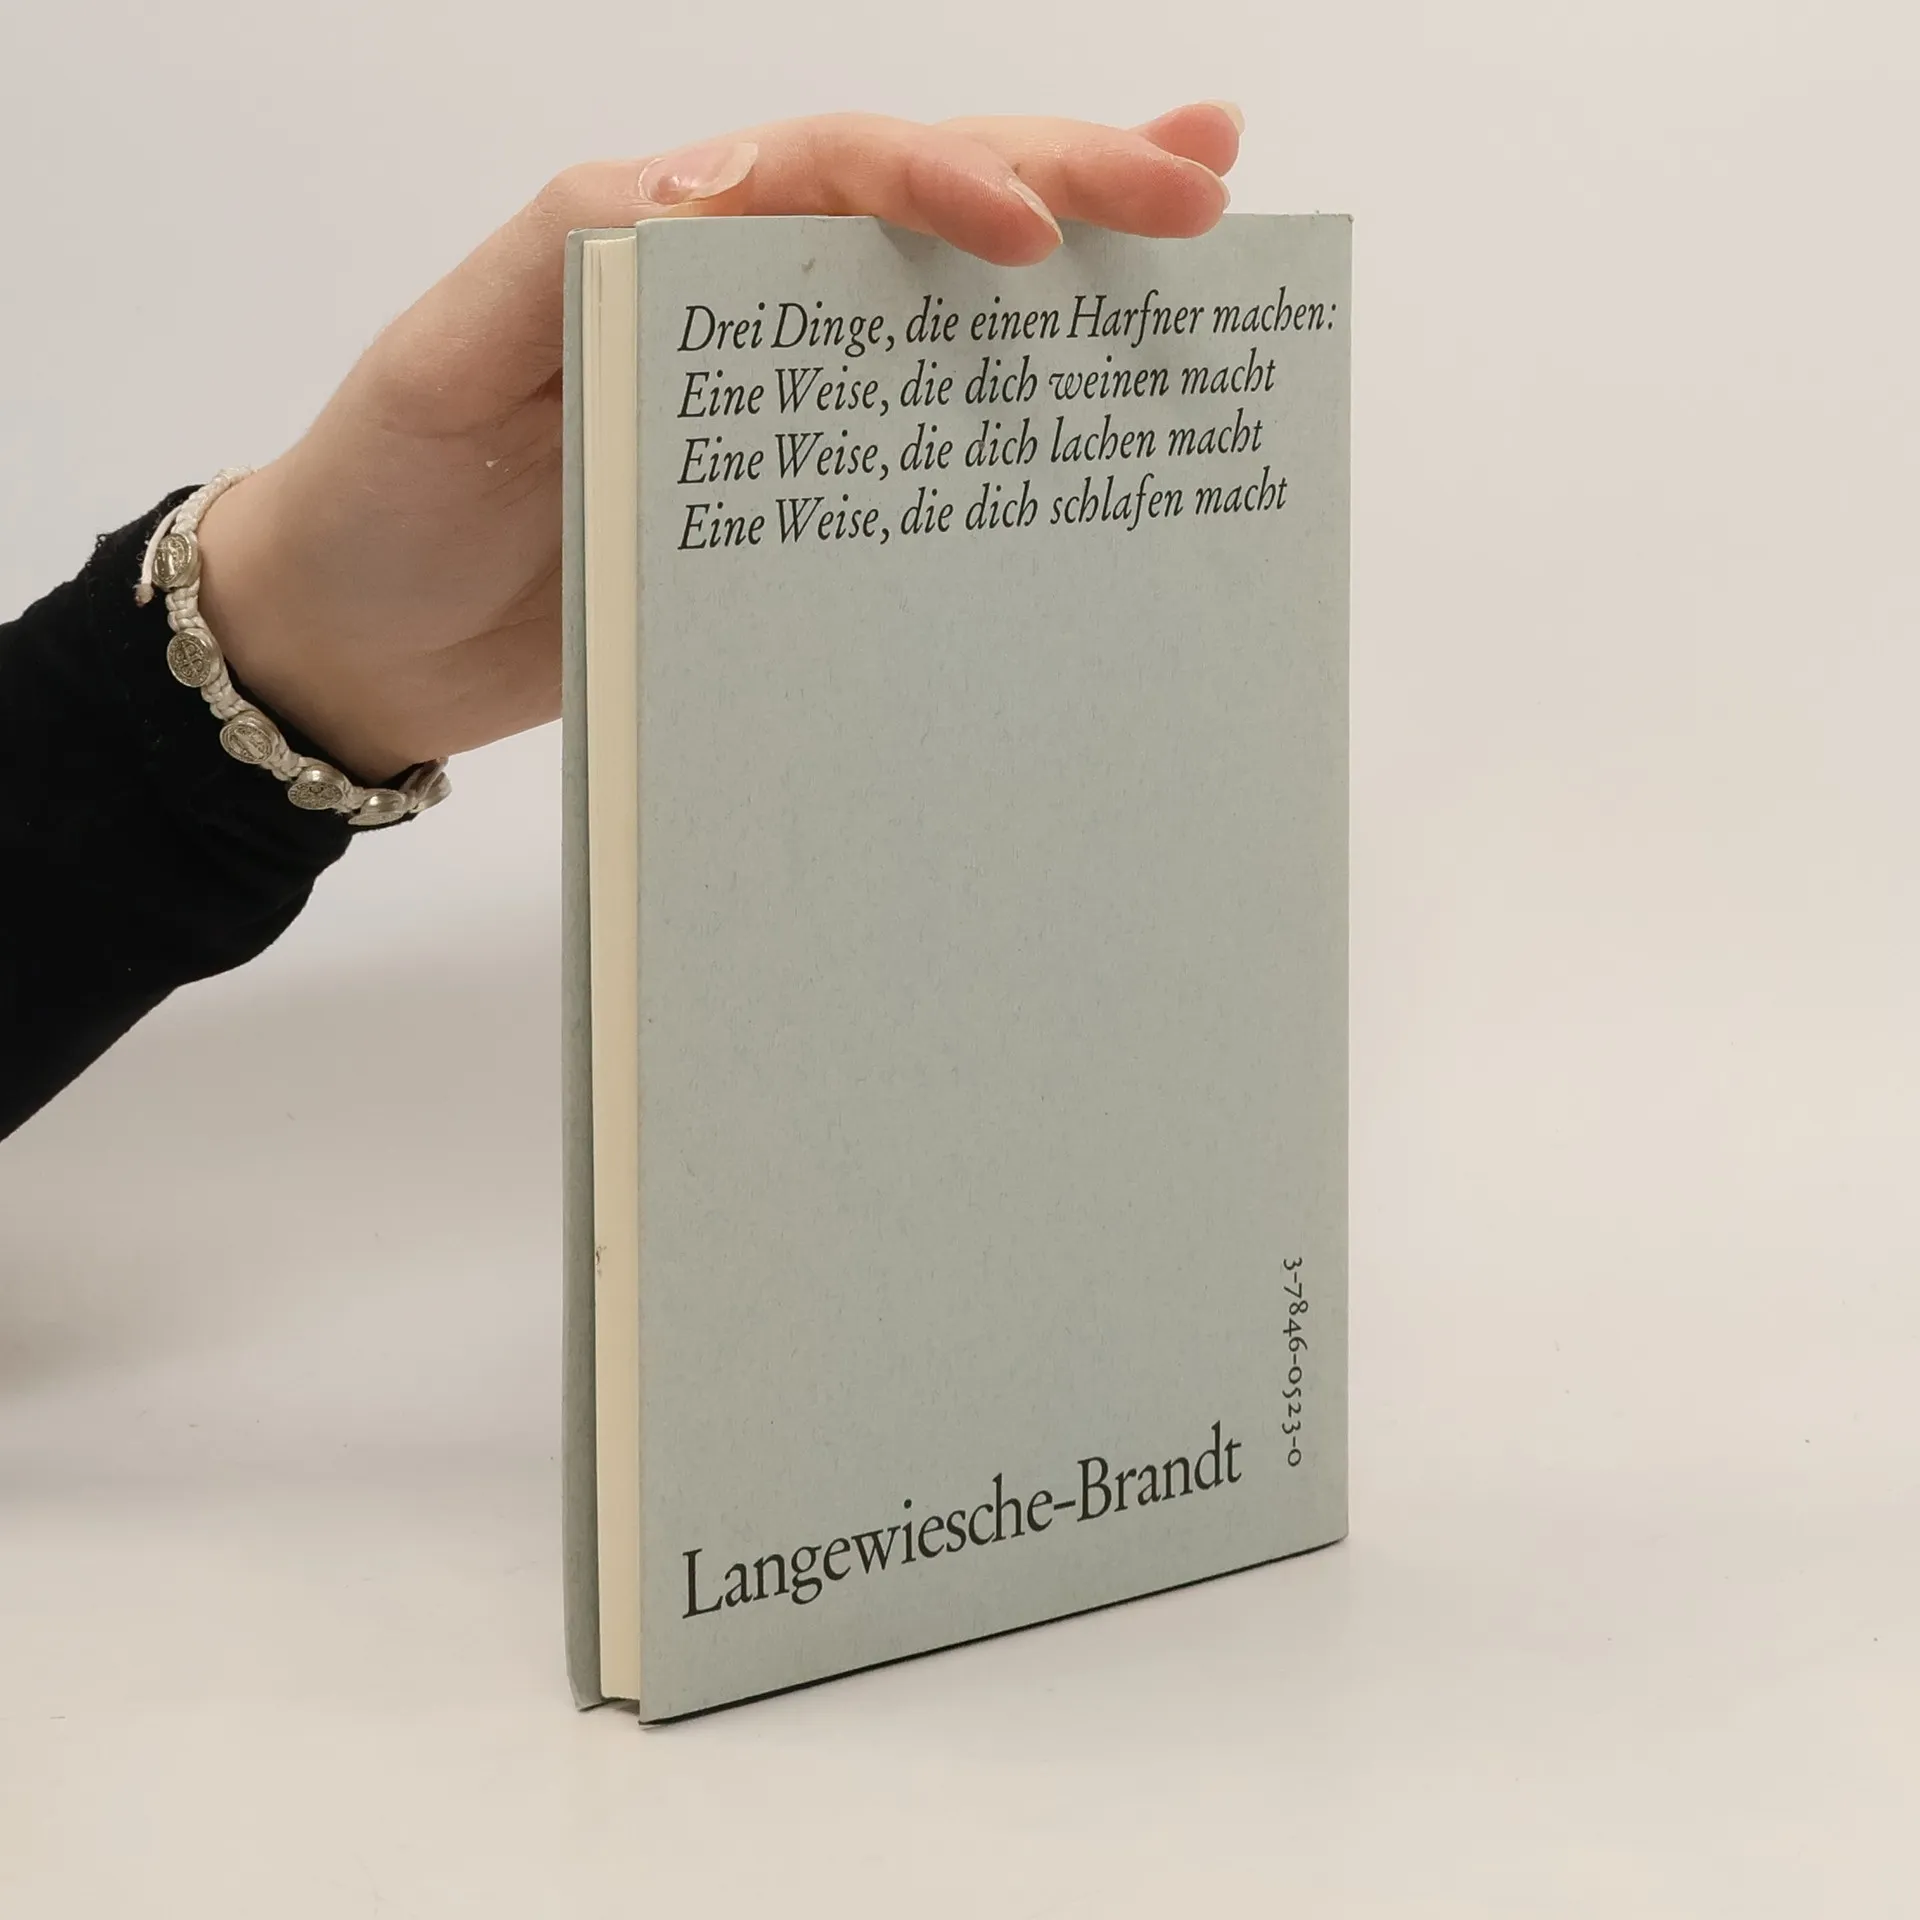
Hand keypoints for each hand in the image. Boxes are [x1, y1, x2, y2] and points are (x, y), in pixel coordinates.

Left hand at [195, 105, 1242, 783]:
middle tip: (1203, 182)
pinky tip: (1092, 411)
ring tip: (1203, 238)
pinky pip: (908, 455)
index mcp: (666, 241)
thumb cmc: (385, 497)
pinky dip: (1004, 425)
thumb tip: (710, 188)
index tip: (1036, 233)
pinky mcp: (787, 513)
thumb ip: (567, 260)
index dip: (941, 179)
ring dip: (1073, 278)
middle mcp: (742, 307)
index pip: (831, 169)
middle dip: (1068, 181)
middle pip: (923, 212)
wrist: (360, 649)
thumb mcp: (448, 363)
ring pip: (940, 320)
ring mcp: (776, 414)